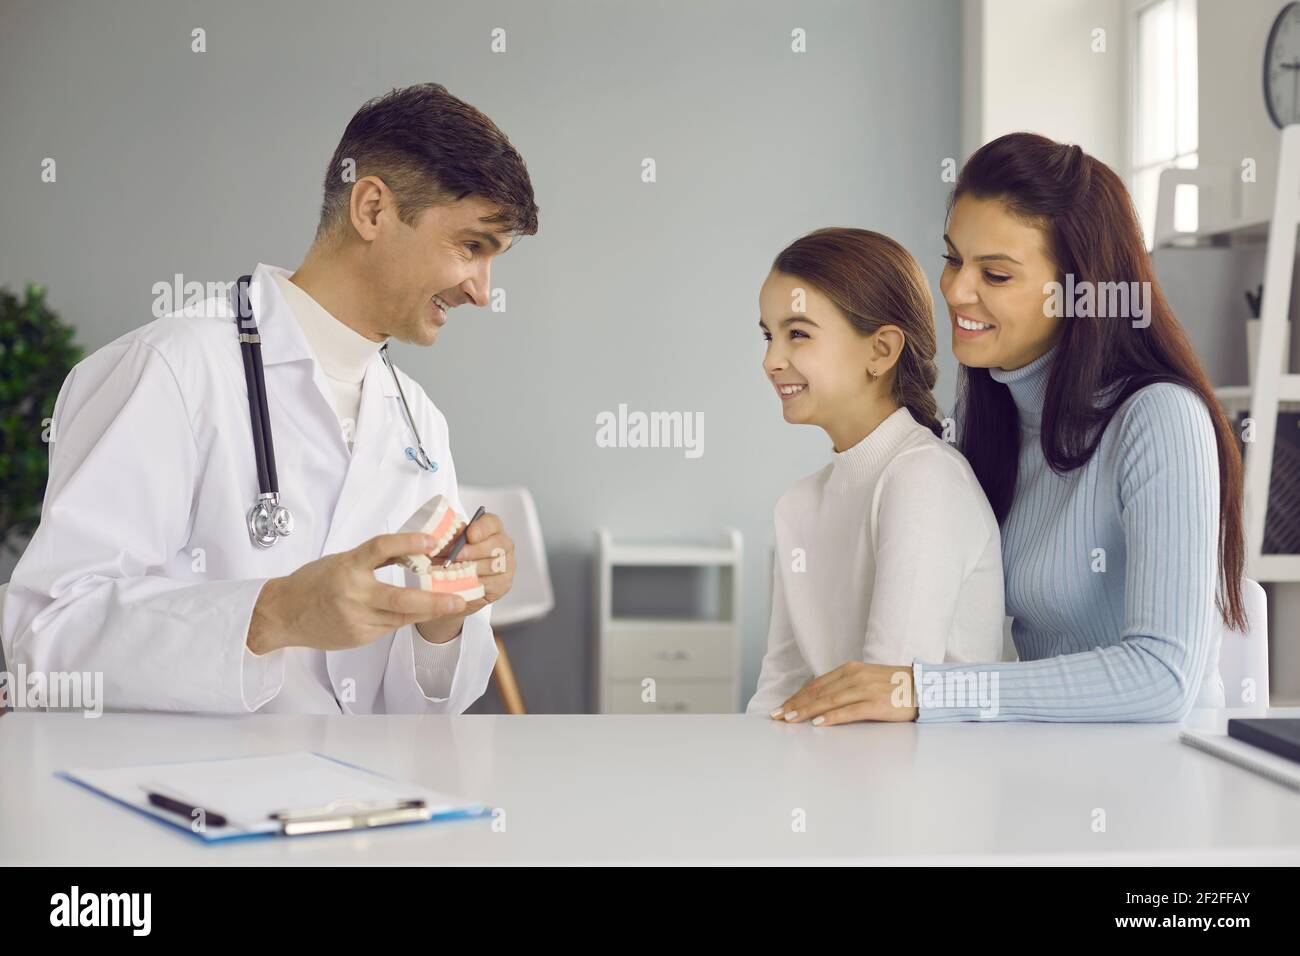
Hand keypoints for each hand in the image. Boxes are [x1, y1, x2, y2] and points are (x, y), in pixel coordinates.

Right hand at [247, 533, 467, 654]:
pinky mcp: (359, 636)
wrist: (283, 614)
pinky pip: (391, 626)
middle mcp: (352, 594)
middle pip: (400, 598)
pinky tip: (422, 611)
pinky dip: (407, 617)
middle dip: (434, 600)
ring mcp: (356, 619)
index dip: (408, 543)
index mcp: (347, 567)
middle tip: (459, 598)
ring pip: (401, 616)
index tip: (432, 541)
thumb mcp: (342, 560)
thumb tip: (411, 549)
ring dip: (429, 610)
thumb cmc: (314, 581)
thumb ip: (374, 558)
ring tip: (453, 604)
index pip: (381, 548)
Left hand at [433, 510, 514, 616]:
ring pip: (495, 566)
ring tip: (456, 571)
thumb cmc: (455, 558)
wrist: (458, 582)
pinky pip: (492, 583)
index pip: (492, 522)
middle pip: (497, 545)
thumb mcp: (450, 543)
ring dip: (474, 569)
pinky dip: (477, 583)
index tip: (469, 535)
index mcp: (492, 529)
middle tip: (456, 556)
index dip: (482, 528)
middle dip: (475, 551)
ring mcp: (507, 564)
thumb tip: (448, 531)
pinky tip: (465, 582)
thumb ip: (451, 536)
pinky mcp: (504, 583)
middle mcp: (504, 544)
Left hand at [772, 662, 917, 724]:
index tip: (783, 706)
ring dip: (806, 710)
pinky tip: (817, 722)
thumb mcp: (866, 679)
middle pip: (818, 692)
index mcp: (850, 669)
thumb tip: (822, 699)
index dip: (797, 696)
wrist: (924, 687)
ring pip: (828, 701)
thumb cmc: (894, 686)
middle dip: (795, 704)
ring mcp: (865, 689)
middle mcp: (854, 676)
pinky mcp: (876, 704)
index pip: (817, 684)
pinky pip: (848, 711)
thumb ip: (845, 686)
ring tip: (790, 719)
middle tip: (778, 715)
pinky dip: (831, 717)